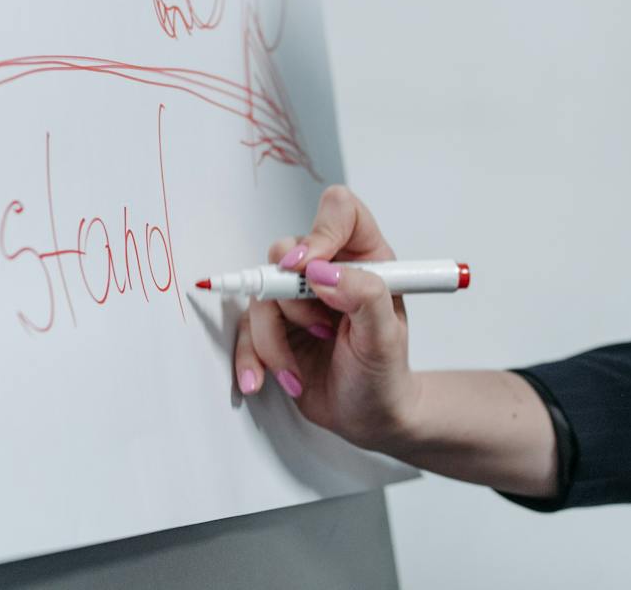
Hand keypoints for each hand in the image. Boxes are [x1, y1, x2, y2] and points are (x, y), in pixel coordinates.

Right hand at [230, 184, 419, 449]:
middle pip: (285, 253)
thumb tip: (323, 270)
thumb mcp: (384, 337)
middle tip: (318, 332)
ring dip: (273, 340)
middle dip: (292, 301)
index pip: (339, 212)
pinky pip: (245, 329)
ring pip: (261, 295)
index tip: (306, 268)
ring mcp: (298, 298)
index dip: (319, 233)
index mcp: (365, 259)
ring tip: (298, 372)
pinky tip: (262, 380)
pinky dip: (251, 357)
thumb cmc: (384, 374)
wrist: (367, 417)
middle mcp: (328, 271)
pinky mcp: (275, 326)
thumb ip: (364, 296)